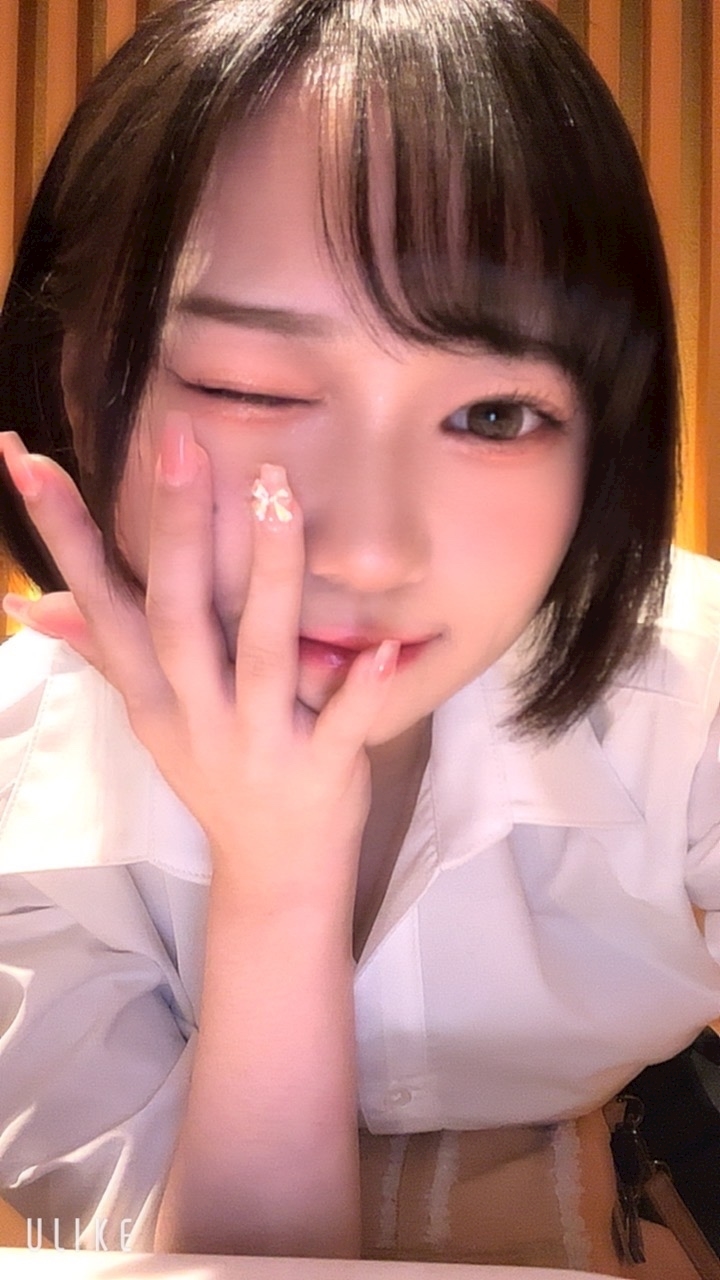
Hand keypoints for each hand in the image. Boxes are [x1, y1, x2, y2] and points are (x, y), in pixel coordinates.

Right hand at [0, 422, 398, 907]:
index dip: (63, 533)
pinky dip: (362, 691)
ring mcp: (257, 746)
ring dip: (269, 575)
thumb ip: (104, 652)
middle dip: (178, 529)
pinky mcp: (320, 772)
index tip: (26, 458)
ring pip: (259, 655)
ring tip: (277, 493)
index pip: (101, 603)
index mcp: (152, 696)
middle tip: (181, 441)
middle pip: (177, 616)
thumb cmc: (216, 775)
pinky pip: (342, 728)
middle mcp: (195, 716)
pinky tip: (384, 646)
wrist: (274, 874)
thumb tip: (28, 602)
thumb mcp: (150, 719)